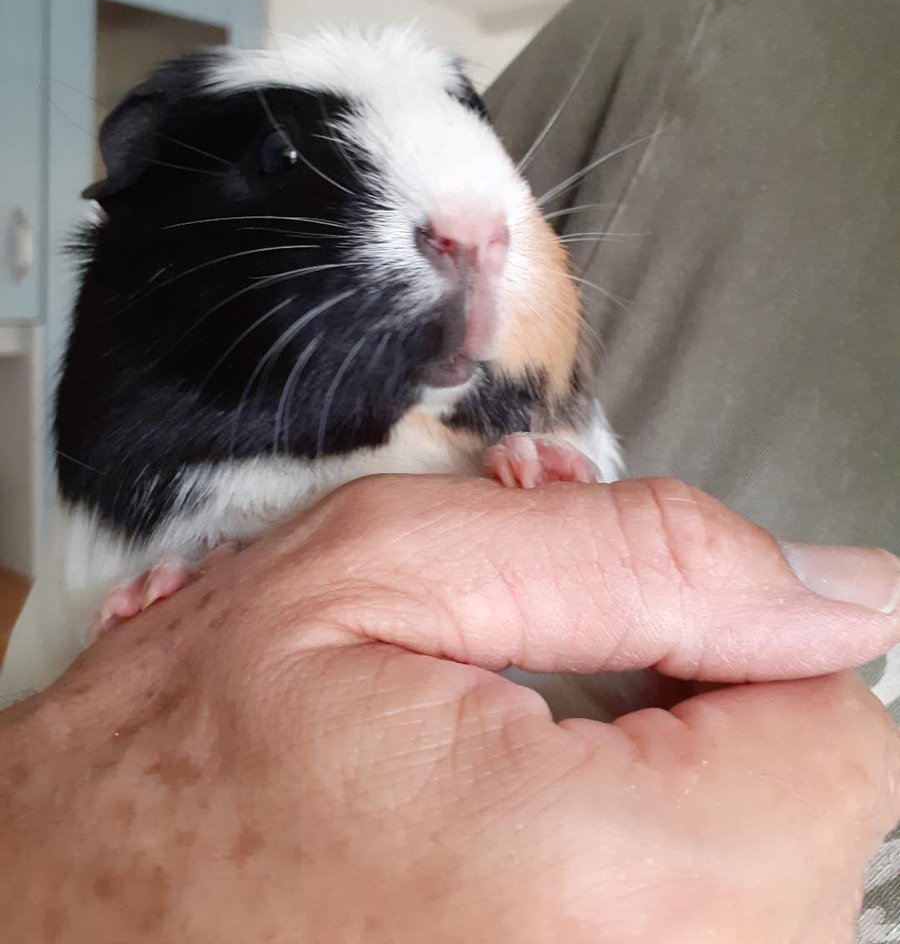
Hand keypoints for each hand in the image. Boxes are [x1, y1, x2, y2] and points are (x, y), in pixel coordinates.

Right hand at [3, 476, 898, 941]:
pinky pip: (696, 931)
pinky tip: (529, 821)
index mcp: (595, 878)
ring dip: (666, 784)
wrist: (60, 921)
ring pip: (763, 883)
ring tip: (519, 747)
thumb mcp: (383, 573)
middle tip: (547, 676)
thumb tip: (831, 586)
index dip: (745, 638)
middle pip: (812, 820)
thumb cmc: (176, 767)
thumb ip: (632, 554)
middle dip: (699, 708)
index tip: (645, 620)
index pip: (841, 740)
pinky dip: (638, 860)